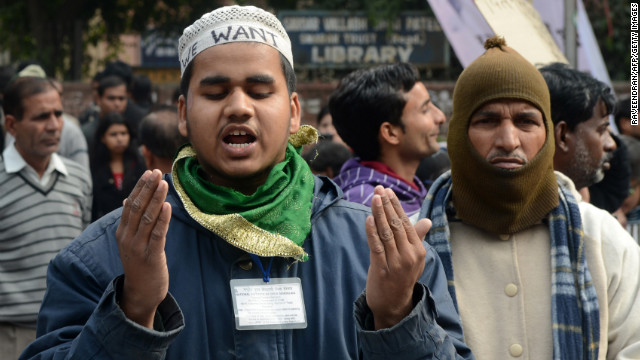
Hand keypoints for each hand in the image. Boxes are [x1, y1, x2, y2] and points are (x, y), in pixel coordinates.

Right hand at [115, 169, 171, 327]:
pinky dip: (163, 219)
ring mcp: (138, 247)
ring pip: (148, 218)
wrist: (140, 293)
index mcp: (123, 232)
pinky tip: (167, 206)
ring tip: (164, 183)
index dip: (140, 187)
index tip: (149, 172)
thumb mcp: (132, 242)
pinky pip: (157, 234)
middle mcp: (128, 238)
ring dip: (156, 199)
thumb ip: (132, 222)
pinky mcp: (151, 256)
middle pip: (138, 207)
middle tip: (157, 172)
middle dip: (148, 188)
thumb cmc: (140, 264)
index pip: (131, 204)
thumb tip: (128, 201)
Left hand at [365, 186, 430, 329]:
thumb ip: (418, 238)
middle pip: (396, 224)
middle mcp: (409, 255)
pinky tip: (368, 219)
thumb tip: (427, 220)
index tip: (388, 191)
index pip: (406, 222)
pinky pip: (376, 246)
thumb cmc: (403, 277)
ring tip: (374, 198)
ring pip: (386, 233)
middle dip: (386, 205)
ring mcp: (396, 263)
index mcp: (418, 250)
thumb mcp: (415, 258)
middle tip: (379, 189)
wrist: (393, 304)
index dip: (396, 205)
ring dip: (378, 213)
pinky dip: (371, 231)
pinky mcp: (382, 269)